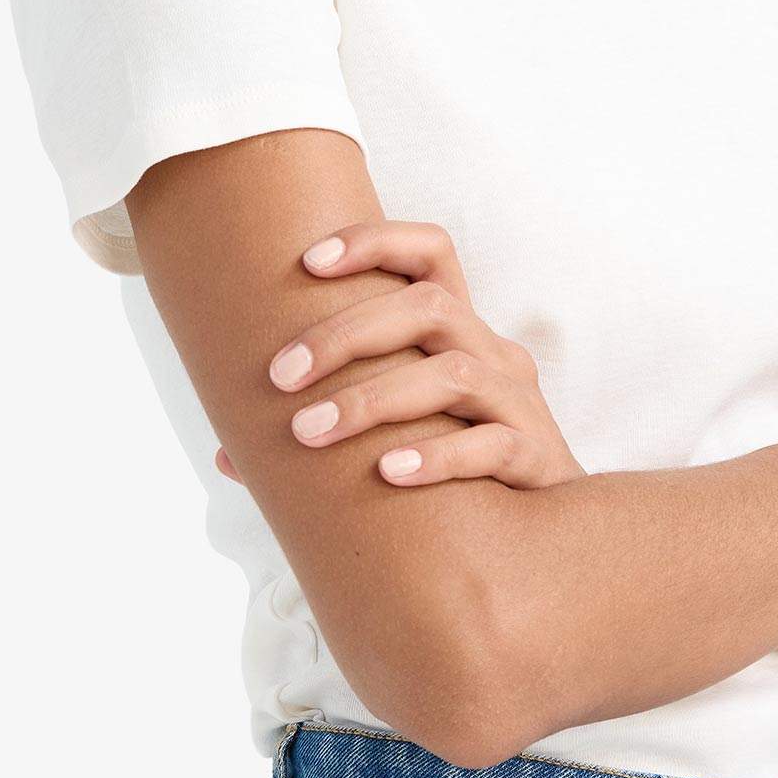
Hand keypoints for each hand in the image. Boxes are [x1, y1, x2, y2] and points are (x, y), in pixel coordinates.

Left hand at [213, 218, 584, 490]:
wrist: (551, 535)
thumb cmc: (457, 472)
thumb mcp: (401, 429)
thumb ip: (326, 431)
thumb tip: (227, 454)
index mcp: (459, 331)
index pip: (431, 253)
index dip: (375, 241)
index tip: (306, 262)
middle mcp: (493, 352)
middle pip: (428, 307)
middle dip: (345, 334)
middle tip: (279, 377)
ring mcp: (518, 402)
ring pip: (454, 372)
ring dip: (372, 398)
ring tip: (309, 433)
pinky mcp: (536, 457)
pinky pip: (491, 445)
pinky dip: (437, 457)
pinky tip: (389, 474)